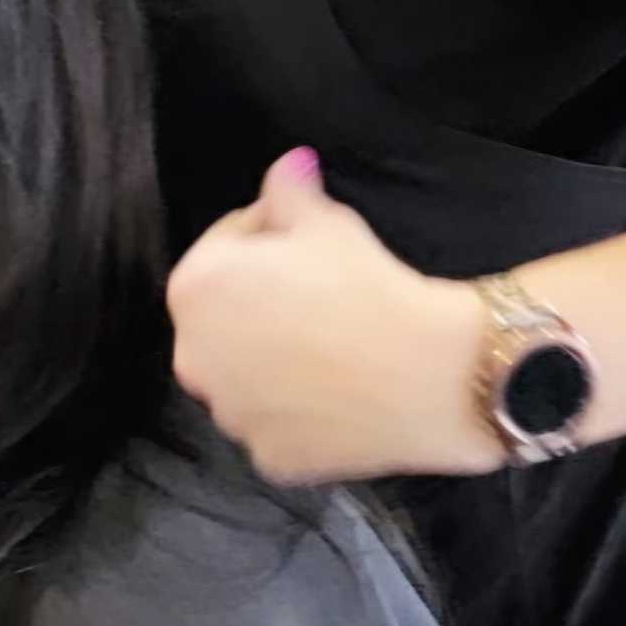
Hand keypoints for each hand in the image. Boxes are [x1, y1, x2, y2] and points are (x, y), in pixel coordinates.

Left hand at [165, 149, 503, 483]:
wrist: (432, 374)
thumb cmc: (367, 287)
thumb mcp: (324, 220)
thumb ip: (288, 188)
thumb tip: (288, 165)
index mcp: (194, 290)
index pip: (226, 246)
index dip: (267, 236)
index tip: (304, 241)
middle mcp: (194, 358)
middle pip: (226, 316)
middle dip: (259, 299)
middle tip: (315, 290)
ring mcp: (231, 417)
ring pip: (246, 375)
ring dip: (272, 356)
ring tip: (326, 340)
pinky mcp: (270, 461)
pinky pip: (277, 425)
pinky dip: (297, 410)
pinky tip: (334, 389)